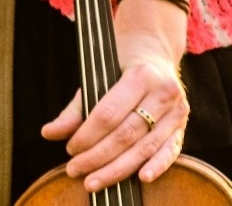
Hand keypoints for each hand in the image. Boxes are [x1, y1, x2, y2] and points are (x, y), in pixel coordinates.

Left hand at [39, 4, 189, 188]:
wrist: (154, 51)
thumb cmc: (120, 64)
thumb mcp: (96, 76)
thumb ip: (75, 108)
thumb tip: (49, 133)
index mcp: (141, 75)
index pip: (109, 114)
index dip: (87, 135)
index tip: (70, 148)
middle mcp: (163, 92)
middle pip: (126, 134)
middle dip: (97, 157)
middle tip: (74, 170)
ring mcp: (176, 111)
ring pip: (144, 147)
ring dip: (117, 169)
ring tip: (94, 181)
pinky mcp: (182, 125)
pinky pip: (170, 150)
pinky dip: (157, 166)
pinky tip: (141, 178)